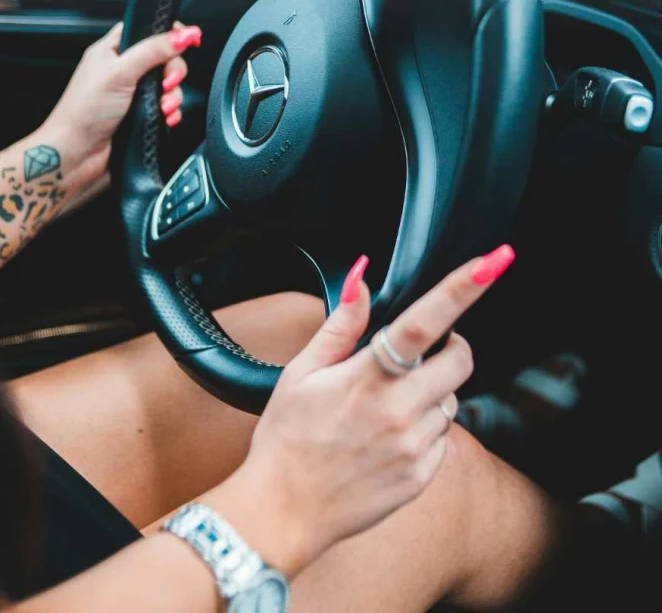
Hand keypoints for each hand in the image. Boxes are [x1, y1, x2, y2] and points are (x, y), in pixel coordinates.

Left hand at [40, 21, 201, 187]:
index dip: (169, 32)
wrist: (77, 155)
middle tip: (168, 83)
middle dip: (174, 71)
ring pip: (169, 85)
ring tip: (163, 108)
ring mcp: (133, 93)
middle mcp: (124, 69)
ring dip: (173, 96)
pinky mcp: (141, 115)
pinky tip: (165, 119)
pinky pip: (168, 108)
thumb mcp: (120, 72)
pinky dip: (171, 113)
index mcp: (113, 50)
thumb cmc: (84, 112)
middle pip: (165, 57)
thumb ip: (153, 50)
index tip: (189, 40)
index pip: (147, 29)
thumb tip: (182, 34)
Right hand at [216, 245, 515, 575]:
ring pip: (451, 401)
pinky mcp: (420, 477)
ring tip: (389, 404)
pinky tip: (390, 435)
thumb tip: (362, 280)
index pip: (423, 323)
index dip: (461, 290)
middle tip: (425, 350)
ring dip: (433, 391)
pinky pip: (444, 440)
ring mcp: (413, 448)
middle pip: (459, 362)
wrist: (284, 511)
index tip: (490, 264)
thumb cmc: (286, 439)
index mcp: (367, 378)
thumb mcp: (301, 373)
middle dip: (452, 347)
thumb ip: (341, 325)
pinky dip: (427, 429)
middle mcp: (398, 412)